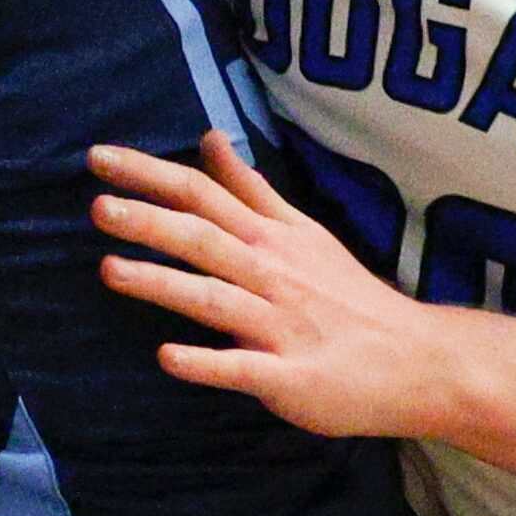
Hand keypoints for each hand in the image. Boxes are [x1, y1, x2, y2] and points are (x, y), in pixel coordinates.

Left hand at [88, 132, 458, 438]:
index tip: (98, 158)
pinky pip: (245, 368)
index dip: (150, 174)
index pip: (202, 194)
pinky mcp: (291, 377)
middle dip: (149, 221)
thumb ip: (250, 189)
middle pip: (203, 239)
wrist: (420, 361)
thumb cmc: (350, 297)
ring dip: (163, 284)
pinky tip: (167, 357)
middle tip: (96, 207)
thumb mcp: (302, 231)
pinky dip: (207, 363)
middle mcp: (272, 274)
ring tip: (108, 270)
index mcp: (270, 238)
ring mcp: (281, 326)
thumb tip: (210, 139)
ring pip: (215, 299)